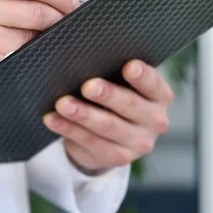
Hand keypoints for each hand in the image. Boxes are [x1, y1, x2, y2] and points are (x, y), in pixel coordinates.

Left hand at [43, 59, 172, 173]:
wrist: (110, 136)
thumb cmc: (114, 97)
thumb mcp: (120, 84)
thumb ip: (113, 71)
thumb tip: (85, 55)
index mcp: (159, 96)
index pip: (153, 84)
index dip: (142, 76)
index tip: (129, 66)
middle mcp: (155, 121)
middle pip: (130, 106)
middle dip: (108, 95)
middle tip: (88, 86)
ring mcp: (138, 143)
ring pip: (108, 126)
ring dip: (83, 114)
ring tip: (63, 103)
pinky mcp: (118, 157)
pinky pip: (90, 142)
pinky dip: (69, 129)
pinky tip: (53, 119)